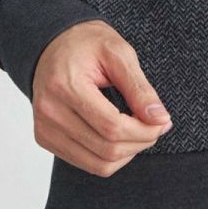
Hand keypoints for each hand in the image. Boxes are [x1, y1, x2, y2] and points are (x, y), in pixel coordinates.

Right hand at [31, 19, 173, 175]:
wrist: (52, 44)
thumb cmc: (86, 44)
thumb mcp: (118, 54)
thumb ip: (139, 88)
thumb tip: (160, 119)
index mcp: (66, 85)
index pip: (112, 127)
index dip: (144, 130)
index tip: (162, 121)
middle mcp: (49, 111)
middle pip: (106, 149)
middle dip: (140, 142)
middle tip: (156, 125)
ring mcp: (44, 128)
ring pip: (98, 164)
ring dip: (127, 153)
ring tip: (139, 131)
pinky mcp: (45, 138)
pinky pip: (86, 163)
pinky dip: (110, 157)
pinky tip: (119, 136)